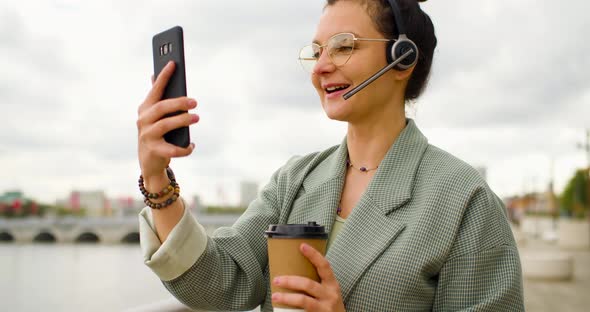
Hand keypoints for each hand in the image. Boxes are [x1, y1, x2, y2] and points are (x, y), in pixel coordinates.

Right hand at [136, 61, 198, 183]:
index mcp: (145, 108)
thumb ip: (157, 98)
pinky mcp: (154, 151)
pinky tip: (191, 145)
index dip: (163, 76)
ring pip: (165, 125)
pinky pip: (172, 149)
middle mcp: (143, 120)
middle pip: (161, 107)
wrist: (149, 162)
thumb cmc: (156, 134)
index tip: (173, 63)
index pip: (155, 90)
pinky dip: (184, 147)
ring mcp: (147, 136)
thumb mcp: (155, 116)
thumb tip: (154, 74)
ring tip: (196, 117)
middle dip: (179, 102)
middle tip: (195, 102)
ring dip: (182, 120)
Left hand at [272, 243, 345, 311]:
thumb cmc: (331, 307)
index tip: (302, 246)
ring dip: (287, 298)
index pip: (324, 266)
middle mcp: (330, 294)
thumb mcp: (328, 293)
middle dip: (290, 281)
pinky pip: (303, 311)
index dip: (314, 255)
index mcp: (332, 284)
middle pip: (308, 284)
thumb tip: (293, 275)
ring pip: (303, 300)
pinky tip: (282, 310)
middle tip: (276, 280)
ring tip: (275, 296)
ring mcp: (325, 307)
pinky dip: (291, 310)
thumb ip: (316, 284)